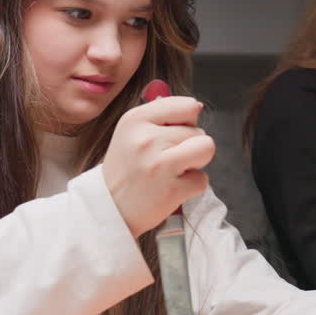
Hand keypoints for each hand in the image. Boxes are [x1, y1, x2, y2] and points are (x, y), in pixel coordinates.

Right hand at [100, 96, 214, 236]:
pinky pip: (203, 179)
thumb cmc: (126, 169)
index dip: (187, 122)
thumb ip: (163, 116)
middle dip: (189, 146)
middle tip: (165, 160)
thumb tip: (198, 107)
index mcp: (135, 120)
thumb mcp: (132, 132)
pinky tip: (171, 188)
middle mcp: (146, 139)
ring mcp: (159, 165)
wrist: (109, 208)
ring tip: (173, 170)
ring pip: (206, 149)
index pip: (188, 106)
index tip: (172, 135)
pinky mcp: (171, 190)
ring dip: (196, 162)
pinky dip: (192, 186)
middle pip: (199, 131)